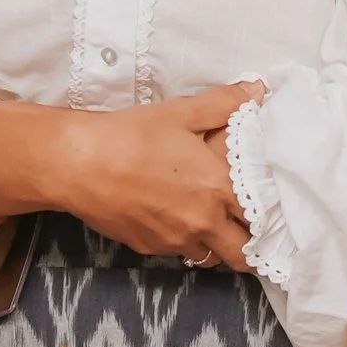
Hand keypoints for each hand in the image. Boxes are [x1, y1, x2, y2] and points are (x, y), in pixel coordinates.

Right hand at [55, 84, 261, 265]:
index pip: (262, 219)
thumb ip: (225, 103)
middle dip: (249, 245)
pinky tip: (170, 215)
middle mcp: (201, 222)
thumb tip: (258, 90)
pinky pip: (177, 252)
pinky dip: (181, 240)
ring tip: (207, 219)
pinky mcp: (148, 248)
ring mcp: (173, 240)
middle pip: (243, 256)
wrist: (78, 163)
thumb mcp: (181, 112)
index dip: (268, 215)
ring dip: (214, 243)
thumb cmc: (130, 136)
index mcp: (217, 188)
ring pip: (209, 257)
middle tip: (244, 224)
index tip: (267, 207)